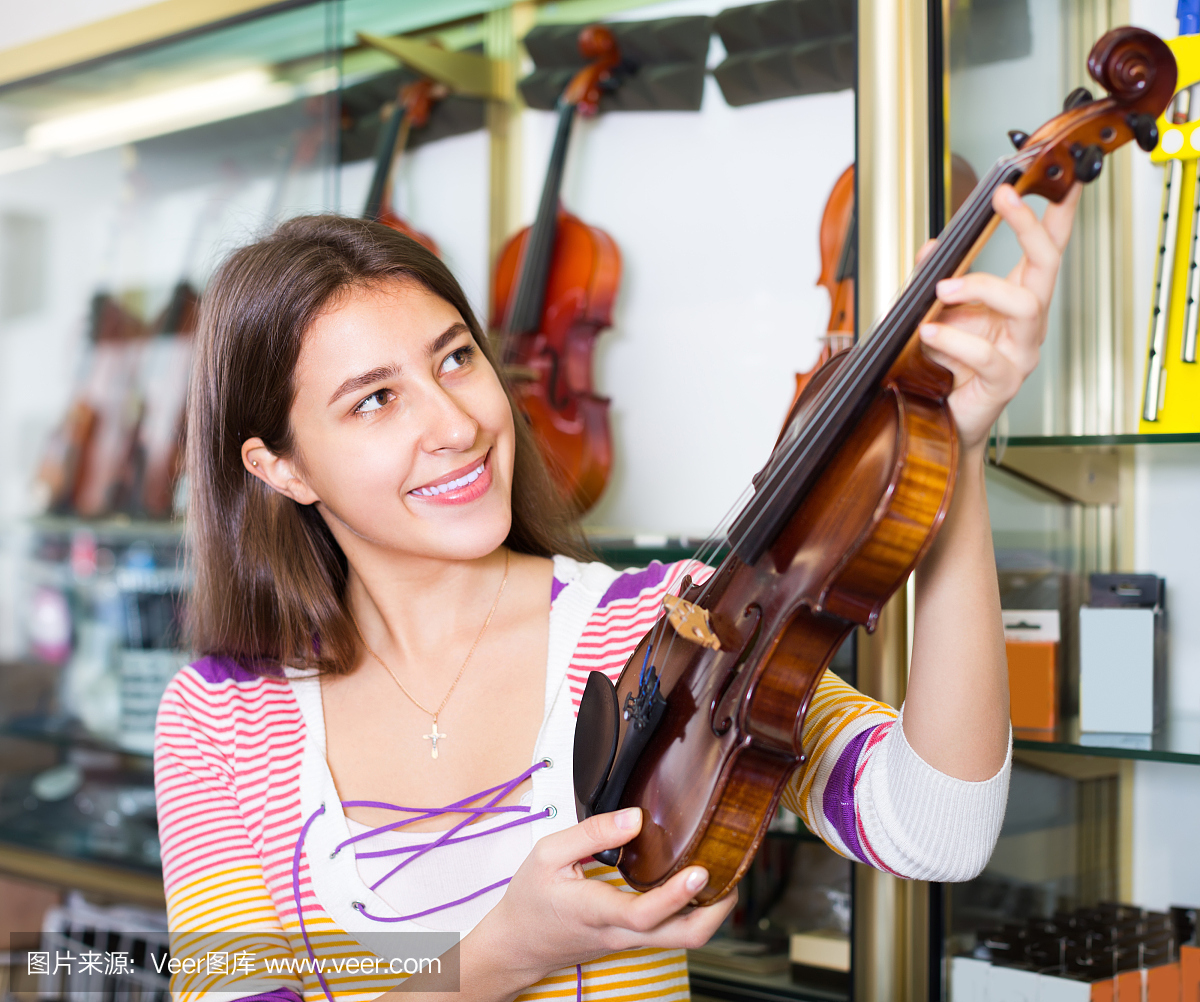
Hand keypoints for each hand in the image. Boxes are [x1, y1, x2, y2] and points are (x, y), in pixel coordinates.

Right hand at [478, 807, 736, 986]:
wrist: (517, 944)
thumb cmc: (530, 901)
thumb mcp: (546, 854)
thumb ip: (590, 832)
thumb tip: (634, 818)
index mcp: (595, 910)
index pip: (644, 912)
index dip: (678, 894)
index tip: (701, 870)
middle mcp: (621, 932)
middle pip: (684, 937)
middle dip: (718, 910)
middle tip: (735, 874)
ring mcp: (630, 940)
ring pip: (684, 937)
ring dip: (711, 910)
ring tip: (725, 873)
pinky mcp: (633, 939)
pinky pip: (672, 931)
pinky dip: (693, 910)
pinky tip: (696, 883)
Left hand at [916, 182, 1081, 453]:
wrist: (940, 418)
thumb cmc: (943, 365)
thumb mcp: (934, 311)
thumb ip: (933, 278)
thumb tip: (932, 247)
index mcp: (1018, 299)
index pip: (1047, 249)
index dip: (1058, 214)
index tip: (1060, 178)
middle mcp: (1027, 322)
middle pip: (1047, 264)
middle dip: (1029, 226)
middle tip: (1003, 199)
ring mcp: (1021, 351)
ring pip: (1024, 305)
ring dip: (980, 287)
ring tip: (941, 290)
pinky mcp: (1004, 381)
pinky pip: (986, 354)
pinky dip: (953, 340)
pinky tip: (930, 334)